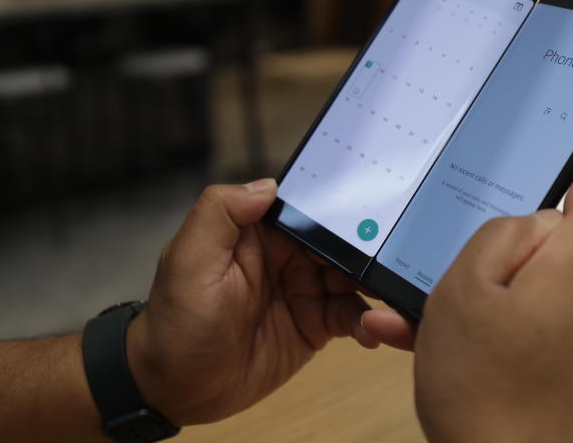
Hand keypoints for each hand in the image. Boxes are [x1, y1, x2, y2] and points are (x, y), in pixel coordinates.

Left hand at [126, 178, 408, 425]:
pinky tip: (372, 331)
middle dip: (368, 245)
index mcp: (259, 231)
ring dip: (373, 283)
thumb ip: (222, 213)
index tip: (375, 202)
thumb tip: (268, 184)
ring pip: (352, 278)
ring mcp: (303, 292)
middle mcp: (286, 257)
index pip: (307, 207)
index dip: (339, 205)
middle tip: (397, 254)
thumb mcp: (188, 259)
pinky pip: (350, 317)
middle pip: (339, 241)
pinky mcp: (314, 327)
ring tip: (391, 294)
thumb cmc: (175, 321)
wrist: (176, 388)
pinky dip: (367, 322)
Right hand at [414, 149, 572, 442]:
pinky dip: (479, 322)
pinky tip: (422, 338)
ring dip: (470, 288)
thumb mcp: (467, 289)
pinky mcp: (564, 360)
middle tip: (440, 251)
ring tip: (412, 310)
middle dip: (491, 239)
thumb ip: (499, 235)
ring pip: (524, 282)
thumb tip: (530, 220)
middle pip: (552, 235)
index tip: (549, 143)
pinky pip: (520, 320)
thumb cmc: (487, 392)